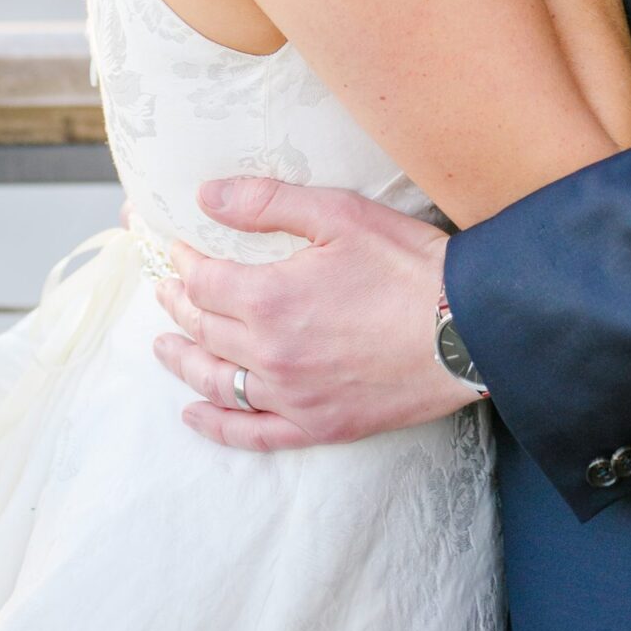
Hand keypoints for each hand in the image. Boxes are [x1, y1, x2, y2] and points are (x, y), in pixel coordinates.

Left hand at [150, 177, 474, 450]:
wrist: (467, 328)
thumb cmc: (407, 265)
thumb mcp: (338, 213)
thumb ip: (267, 202)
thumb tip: (207, 195)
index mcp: (270, 297)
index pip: (203, 281)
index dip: (182, 262)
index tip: (173, 248)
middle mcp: (270, 354)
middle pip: (203, 329)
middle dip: (177, 305)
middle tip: (163, 289)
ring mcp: (292, 396)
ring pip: (217, 382)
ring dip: (184, 362)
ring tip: (163, 347)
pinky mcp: (318, 425)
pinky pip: (252, 434)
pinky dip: (216, 427)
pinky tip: (194, 415)